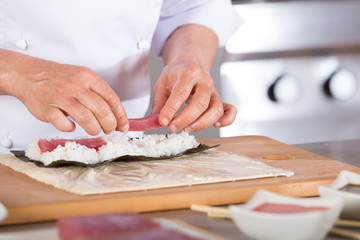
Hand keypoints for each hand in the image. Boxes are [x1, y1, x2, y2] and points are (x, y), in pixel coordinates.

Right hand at [0, 50, 127, 134]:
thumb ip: (98, 94)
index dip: (120, 115)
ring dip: (94, 129)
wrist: (29, 74)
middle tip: (109, 130)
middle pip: (102, 110)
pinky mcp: (47, 109)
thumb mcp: (82, 77)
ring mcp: (61, 97)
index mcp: (88, 77)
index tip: (124, 125)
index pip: (111, 98)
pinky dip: (70, 128)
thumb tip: (117, 116)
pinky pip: (64, 124)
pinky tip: (72, 126)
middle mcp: (76, 85)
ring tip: (94, 130)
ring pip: (87, 119)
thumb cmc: (60, 78)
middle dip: (110, 124)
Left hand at [152, 61, 236, 132]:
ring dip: (202, 123)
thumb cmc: (176, 75)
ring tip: (187, 129)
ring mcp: (214, 91)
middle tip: (172, 127)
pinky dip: (227, 120)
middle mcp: (205, 81)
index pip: (181, 93)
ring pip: (215, 110)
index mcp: (189, 73)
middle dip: (185, 118)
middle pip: (200, 103)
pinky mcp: (219, 99)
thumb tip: (156, 122)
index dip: (171, 109)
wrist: (190, 63)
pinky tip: (216, 125)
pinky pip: (229, 110)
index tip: (163, 121)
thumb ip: (159, 103)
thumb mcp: (162, 83)